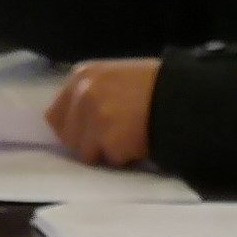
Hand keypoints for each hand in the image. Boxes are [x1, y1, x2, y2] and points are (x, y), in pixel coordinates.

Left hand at [44, 58, 159, 168]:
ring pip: (86, 153)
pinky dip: (124, 156)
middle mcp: (83, 94)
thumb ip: (90, 94)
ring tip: (128, 137)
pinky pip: (110, 160)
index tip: (88, 133)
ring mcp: (94, 118)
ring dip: (106, 151)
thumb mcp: (114, 77)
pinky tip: (138, 141)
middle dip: (88, 142)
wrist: (181, 95)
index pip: (55, 116)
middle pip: (68, 138)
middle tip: (113, 136)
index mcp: (82, 76)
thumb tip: (74, 122)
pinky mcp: (109, 140)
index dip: (73, 128)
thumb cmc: (153, 85)